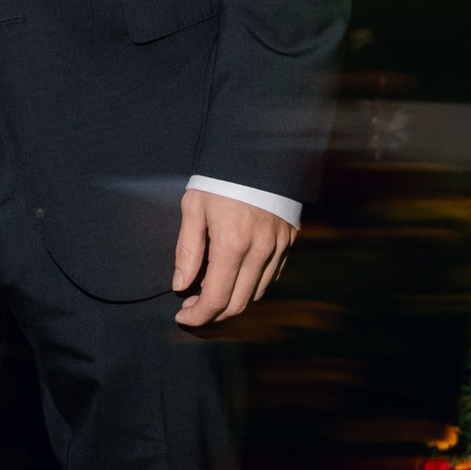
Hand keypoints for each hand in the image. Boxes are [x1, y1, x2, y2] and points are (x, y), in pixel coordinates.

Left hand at [174, 188, 291, 328]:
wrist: (259, 153)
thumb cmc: (220, 178)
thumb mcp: (194, 207)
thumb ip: (187, 250)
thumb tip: (181, 284)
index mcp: (231, 244)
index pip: (216, 299)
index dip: (198, 315)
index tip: (182, 316)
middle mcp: (259, 251)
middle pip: (238, 304)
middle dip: (213, 314)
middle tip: (194, 307)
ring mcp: (278, 247)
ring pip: (256, 294)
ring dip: (233, 301)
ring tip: (211, 291)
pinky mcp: (289, 242)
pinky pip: (271, 277)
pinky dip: (251, 285)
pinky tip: (235, 276)